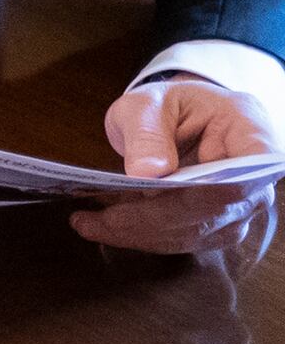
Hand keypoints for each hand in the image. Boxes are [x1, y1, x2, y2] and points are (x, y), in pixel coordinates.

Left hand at [75, 79, 282, 255]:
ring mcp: (240, 203)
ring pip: (195, 231)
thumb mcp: (146, 105)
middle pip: (213, 208)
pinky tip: (103, 227)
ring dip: (138, 233)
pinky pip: (182, 238)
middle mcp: (255, 174)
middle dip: (148, 219)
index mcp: (249, 130)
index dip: (206, 190)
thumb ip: (148, 134)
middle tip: (91, 219)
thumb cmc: (166, 106)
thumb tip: (147, 173)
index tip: (152, 195)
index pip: (246, 170)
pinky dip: (141, 236)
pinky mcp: (218, 224)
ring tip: (88, 223)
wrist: (175, 119)